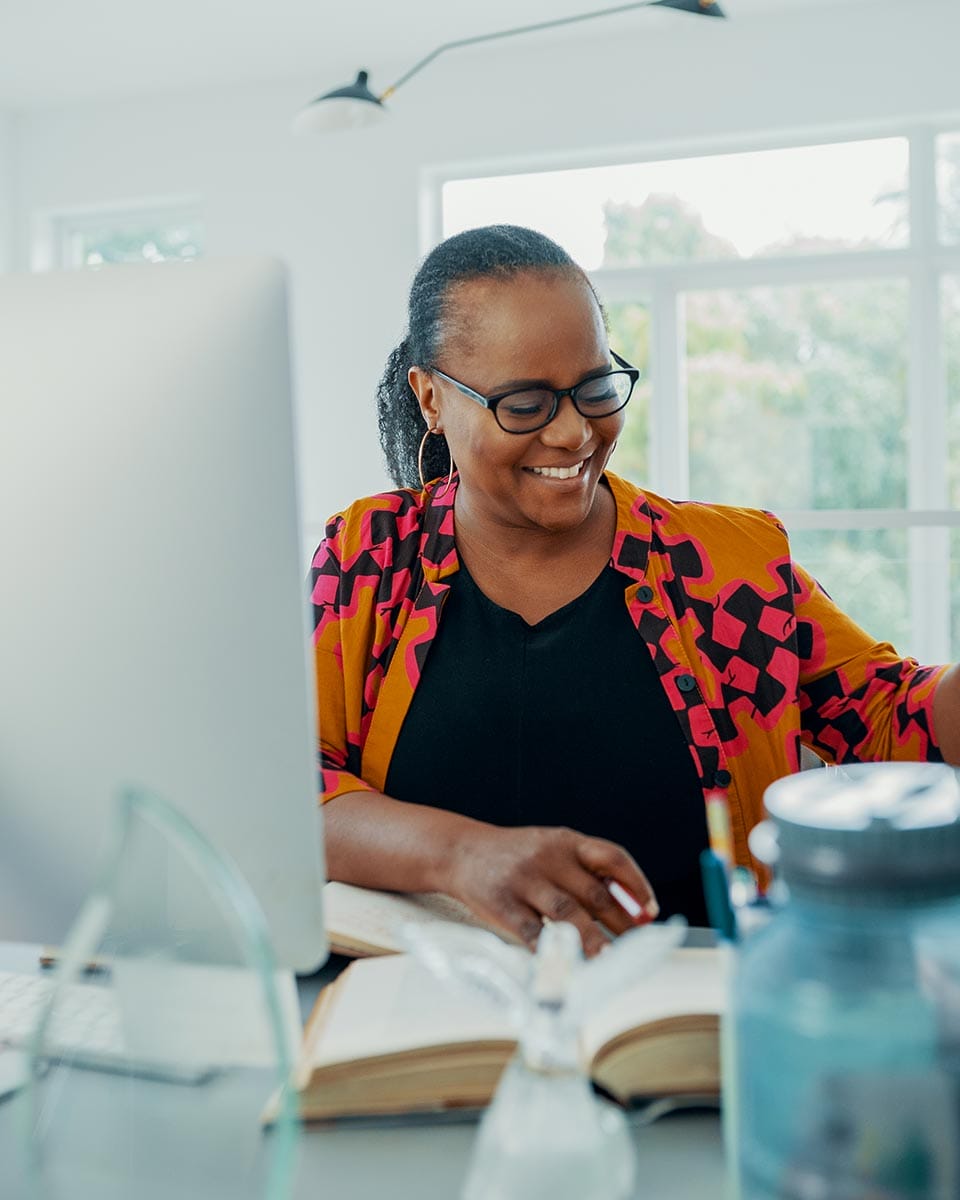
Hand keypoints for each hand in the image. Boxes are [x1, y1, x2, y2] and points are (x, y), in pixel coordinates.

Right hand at [441, 824, 657, 957]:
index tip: (649, 910)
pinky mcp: (503, 904)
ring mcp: (525, 881)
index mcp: (566, 841)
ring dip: (594, 941)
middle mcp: (548, 858)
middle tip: (637, 944)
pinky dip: (552, 952)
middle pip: (594, 892)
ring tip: (610, 961)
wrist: (461, 851)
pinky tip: (566, 965)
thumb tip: (628, 906)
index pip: (612, 858)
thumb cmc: (515, 856)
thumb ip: (585, 870)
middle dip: (621, 922)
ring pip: (569, 915)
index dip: (636, 885)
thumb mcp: (551, 848)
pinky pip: (533, 933)